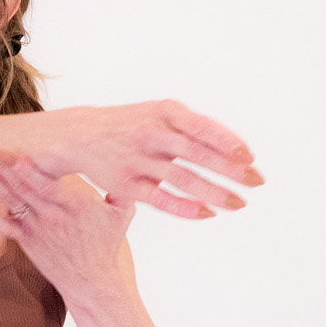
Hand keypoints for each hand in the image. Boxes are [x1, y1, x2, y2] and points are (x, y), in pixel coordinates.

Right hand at [0, 99, 262, 219]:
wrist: (67, 136)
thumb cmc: (119, 128)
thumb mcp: (151, 116)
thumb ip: (184, 129)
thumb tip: (228, 146)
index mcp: (162, 111)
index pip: (203, 126)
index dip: (228, 142)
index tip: (251, 158)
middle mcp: (151, 131)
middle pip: (200, 152)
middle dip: (231, 169)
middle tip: (258, 182)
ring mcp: (137, 157)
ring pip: (184, 177)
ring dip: (214, 192)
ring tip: (238, 205)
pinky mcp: (123, 182)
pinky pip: (159, 197)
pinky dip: (184, 207)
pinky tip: (206, 215)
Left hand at [0, 152, 134, 299]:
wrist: (92, 283)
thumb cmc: (106, 247)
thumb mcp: (122, 216)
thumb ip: (121, 191)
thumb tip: (127, 168)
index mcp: (74, 205)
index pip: (48, 185)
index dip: (30, 171)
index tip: (15, 154)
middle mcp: (52, 217)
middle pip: (22, 188)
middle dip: (1, 165)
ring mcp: (38, 230)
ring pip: (12, 202)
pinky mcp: (28, 242)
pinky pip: (6, 227)